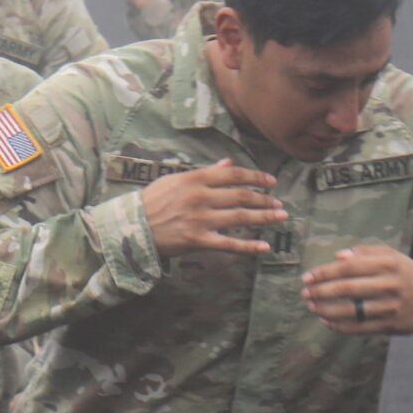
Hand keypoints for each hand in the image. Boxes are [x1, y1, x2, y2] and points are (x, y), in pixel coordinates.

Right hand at [141, 158, 286, 258]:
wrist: (131, 227)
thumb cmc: (153, 201)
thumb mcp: (176, 180)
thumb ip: (205, 172)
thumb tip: (228, 164)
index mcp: (196, 179)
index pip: (234, 175)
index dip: (256, 178)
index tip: (272, 182)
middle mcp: (201, 197)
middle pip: (242, 196)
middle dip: (265, 199)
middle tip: (280, 204)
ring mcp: (200, 219)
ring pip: (240, 217)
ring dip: (264, 218)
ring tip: (280, 218)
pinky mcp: (197, 240)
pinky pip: (228, 244)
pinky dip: (248, 247)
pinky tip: (264, 248)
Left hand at [301, 246, 412, 336]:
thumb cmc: (407, 273)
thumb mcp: (392, 256)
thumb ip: (365, 252)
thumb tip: (338, 256)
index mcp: (389, 263)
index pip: (349, 267)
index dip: (325, 273)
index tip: (307, 277)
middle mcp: (391, 284)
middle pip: (348, 289)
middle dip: (322, 291)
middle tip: (304, 293)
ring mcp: (392, 307)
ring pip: (353, 311)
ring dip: (327, 310)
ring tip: (311, 307)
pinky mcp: (392, 326)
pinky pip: (361, 328)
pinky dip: (340, 326)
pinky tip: (326, 321)